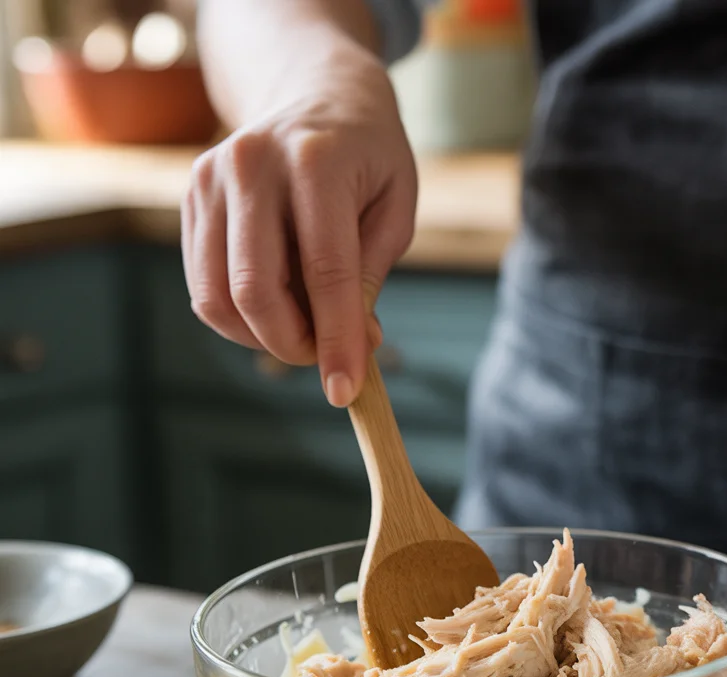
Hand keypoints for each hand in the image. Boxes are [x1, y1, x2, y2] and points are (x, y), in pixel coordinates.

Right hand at [181, 41, 416, 405]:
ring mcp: (210, 180)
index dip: (335, 340)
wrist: (315, 94)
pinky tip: (278, 309)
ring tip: (308, 330)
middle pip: (256, 291)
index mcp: (316, 161)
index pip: (324, 272)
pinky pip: (205, 289)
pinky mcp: (190, 200)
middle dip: (295, 345)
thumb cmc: (367, 158)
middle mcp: (251, 165)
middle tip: (330, 359)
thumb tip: (352, 347)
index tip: (344, 391)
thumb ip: (370, 276)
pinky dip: (241, 320)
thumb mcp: (395, 208)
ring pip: (221, 298)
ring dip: (265, 338)